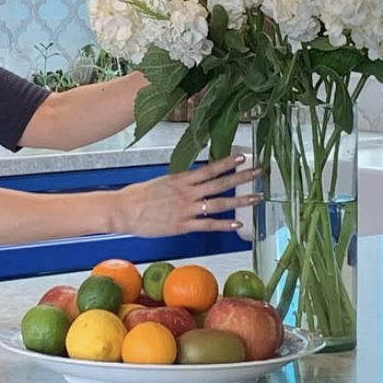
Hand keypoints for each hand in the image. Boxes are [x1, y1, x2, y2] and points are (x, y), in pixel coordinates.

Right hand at [113, 155, 257, 237]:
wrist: (123, 210)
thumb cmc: (138, 196)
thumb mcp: (161, 183)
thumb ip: (179, 183)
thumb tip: (192, 181)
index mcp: (181, 179)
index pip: (209, 168)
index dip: (227, 162)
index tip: (242, 157)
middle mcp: (187, 192)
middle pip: (220, 183)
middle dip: (242, 177)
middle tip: (259, 171)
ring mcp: (186, 209)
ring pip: (219, 203)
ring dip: (240, 200)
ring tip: (257, 197)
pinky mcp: (183, 225)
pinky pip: (208, 224)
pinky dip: (224, 224)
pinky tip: (238, 224)